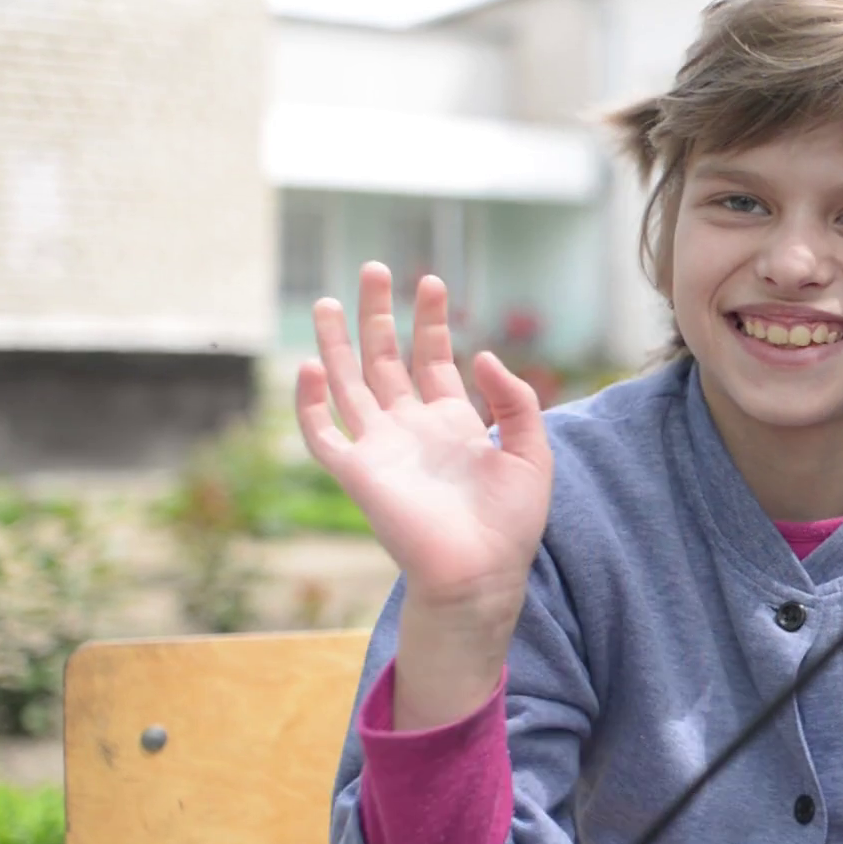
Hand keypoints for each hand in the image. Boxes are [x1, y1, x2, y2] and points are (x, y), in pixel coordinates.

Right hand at [296, 263, 552, 724]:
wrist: (481, 574)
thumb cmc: (511, 525)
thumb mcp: (532, 452)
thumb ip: (515, 401)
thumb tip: (484, 354)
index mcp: (452, 423)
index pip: (432, 359)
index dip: (430, 321)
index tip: (431, 281)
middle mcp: (411, 429)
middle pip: (384, 360)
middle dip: (378, 315)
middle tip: (374, 269)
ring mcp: (381, 449)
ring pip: (348, 385)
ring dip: (336, 343)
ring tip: (327, 300)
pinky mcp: (357, 474)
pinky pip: (324, 434)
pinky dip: (310, 403)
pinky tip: (310, 364)